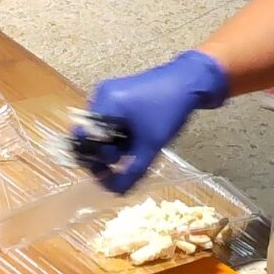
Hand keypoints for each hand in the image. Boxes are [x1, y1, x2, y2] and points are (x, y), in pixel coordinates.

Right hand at [75, 51, 228, 192]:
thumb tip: (116, 192)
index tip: (111, 173)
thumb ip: (132, 171)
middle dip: (105, 154)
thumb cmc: (169, 110)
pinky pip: (109, 120)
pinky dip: (118, 134)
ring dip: (112, 145)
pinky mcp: (117, 94)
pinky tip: (134, 139)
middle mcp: (100, 96)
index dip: (95, 161)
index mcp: (105, 104)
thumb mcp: (151, 145)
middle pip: (90, 134)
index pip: (84, 139)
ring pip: (100, 129)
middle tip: (121, 165)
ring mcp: (108, 93)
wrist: (189, 82)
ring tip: (132, 151)